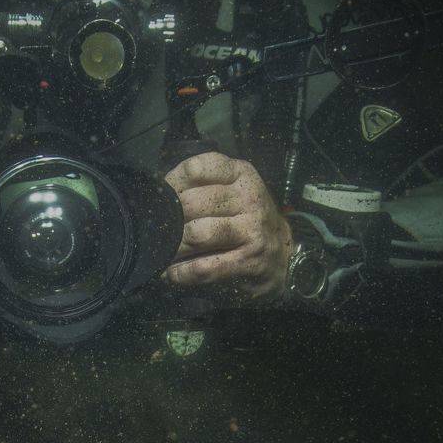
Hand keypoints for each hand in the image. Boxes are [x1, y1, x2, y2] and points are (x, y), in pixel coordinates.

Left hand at [163, 152, 291, 299]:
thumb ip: (201, 186)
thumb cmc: (246, 220)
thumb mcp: (232, 192)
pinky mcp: (250, 260)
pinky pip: (204, 267)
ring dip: (174, 248)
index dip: (172, 184)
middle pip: (191, 203)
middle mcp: (249, 197)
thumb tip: (159, 195)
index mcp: (241, 174)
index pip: (196, 168)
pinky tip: (175, 273)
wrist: (283, 254)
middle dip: (169, 221)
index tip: (165, 199)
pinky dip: (182, 273)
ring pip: (196, 234)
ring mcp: (252, 229)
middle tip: (161, 232)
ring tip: (167, 253)